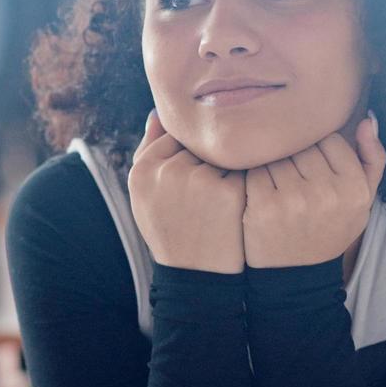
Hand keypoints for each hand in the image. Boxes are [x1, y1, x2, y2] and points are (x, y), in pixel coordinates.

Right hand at [128, 111, 245, 273]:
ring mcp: (198, 180)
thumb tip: (158, 111)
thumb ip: (148, 150)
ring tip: (217, 202)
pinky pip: (242, 167)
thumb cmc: (170, 229)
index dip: (187, 156)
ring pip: (221, 152)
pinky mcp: (228, 191)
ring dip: (226, 169)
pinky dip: (243, 181)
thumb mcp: (145, 194)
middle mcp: (168, 171)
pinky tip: (235, 205)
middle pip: (198, 143)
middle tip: (204, 195)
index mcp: (142, 170)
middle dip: (206, 160)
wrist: (195, 275)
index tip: (190, 179)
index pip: (173, 136)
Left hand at [242, 114, 385, 268]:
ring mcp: (293, 199)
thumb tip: (368, 119)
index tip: (314, 167)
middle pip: (302, 145)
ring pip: (278, 155)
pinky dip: (255, 176)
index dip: (318, 150)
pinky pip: (255, 169)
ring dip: (274, 164)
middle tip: (293, 176)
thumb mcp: (363, 203)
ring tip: (278, 184)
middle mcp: (327, 192)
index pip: (331, 139)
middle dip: (295, 155)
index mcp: (355, 188)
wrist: (297, 276)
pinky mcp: (262, 206)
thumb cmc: (330, 231)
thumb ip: (372, 160)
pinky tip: (262, 192)